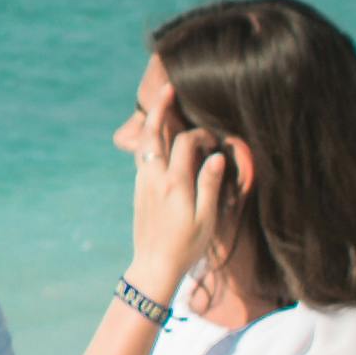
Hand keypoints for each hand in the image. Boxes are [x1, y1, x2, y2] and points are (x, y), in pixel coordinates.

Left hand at [121, 117, 241, 299]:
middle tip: (167, 89)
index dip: (201, 136)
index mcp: (174, 183)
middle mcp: (154, 178)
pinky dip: (150, 142)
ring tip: (161, 107)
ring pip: (145, 145)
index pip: (186, 143)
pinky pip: (142, 158)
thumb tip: (216, 157)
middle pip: (154, 134)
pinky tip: (158, 140)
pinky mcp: (139, 191)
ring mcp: (143, 184)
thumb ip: (209, 185)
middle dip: (160, 109)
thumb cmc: (186, 245)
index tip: (215, 141)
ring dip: (153, 123)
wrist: (153, 266)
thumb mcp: (206, 218)